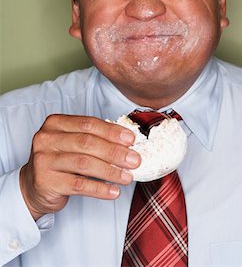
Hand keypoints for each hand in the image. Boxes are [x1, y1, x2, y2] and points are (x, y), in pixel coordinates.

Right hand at [19, 114, 139, 219]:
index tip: (131, 139)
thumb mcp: (72, 143)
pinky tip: (114, 191)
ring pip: (84, 163)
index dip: (112, 131)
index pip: (88, 124)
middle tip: (135, 160)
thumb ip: (94, 138)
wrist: (33, 185)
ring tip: (128, 177)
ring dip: (110, 171)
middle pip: (88, 143)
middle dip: (115, 152)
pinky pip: (79, 185)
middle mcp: (46, 139)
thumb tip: (128, 143)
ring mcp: (43, 160)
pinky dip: (99, 189)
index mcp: (55, 123)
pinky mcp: (46, 182)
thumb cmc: (60, 160)